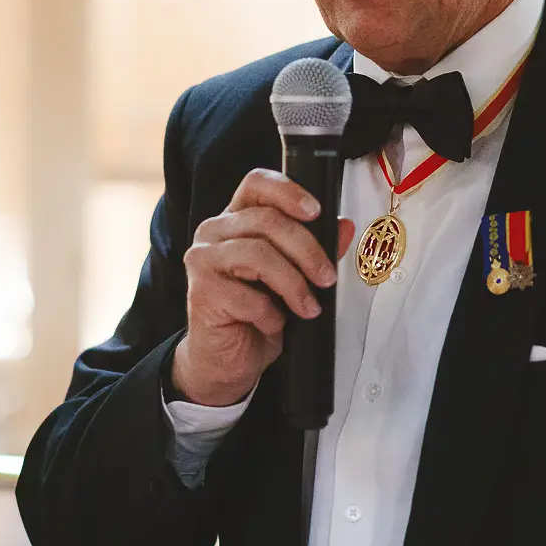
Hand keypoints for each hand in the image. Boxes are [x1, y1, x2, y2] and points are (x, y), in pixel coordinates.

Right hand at [173, 168, 355, 406]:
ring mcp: (203, 260)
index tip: (316, 212)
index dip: (288, 192)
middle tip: (327, 277)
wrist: (226, 361)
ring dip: (293, 284)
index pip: (256, 184)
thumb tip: (343, 226)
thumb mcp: (294, 280)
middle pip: (267, 220)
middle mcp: (214, 232)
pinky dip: (271, 315)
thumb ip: (314, 250)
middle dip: (307, 251)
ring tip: (308, 308)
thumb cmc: (255, 316)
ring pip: (258, 255)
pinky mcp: (202, 292)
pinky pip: (248, 296)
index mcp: (236, 219)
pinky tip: (273, 324)